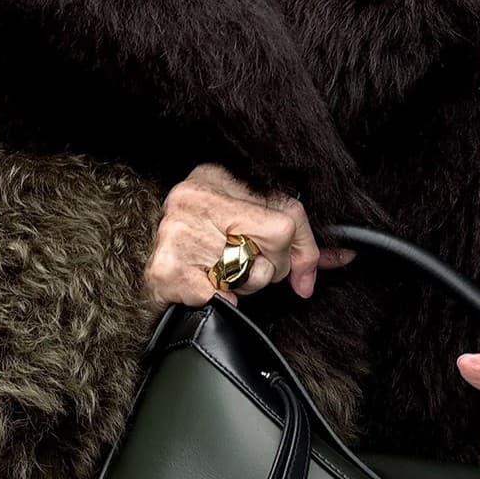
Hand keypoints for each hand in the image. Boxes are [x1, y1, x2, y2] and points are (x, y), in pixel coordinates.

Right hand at [142, 163, 352, 311]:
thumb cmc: (200, 248)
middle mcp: (195, 197)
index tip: (301, 272)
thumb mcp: (246, 226)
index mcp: (218, 177)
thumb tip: (342, 257)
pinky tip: (209, 290)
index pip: (289, 213)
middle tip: (245, 268)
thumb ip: (297, 242)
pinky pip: (221, 295)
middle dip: (270, 267)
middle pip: (276, 239)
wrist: (136, 272)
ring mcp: (177, 231)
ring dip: (245, 286)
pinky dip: (222, 302)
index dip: (302, 250)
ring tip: (222, 275)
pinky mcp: (166, 268)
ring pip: (252, 271)